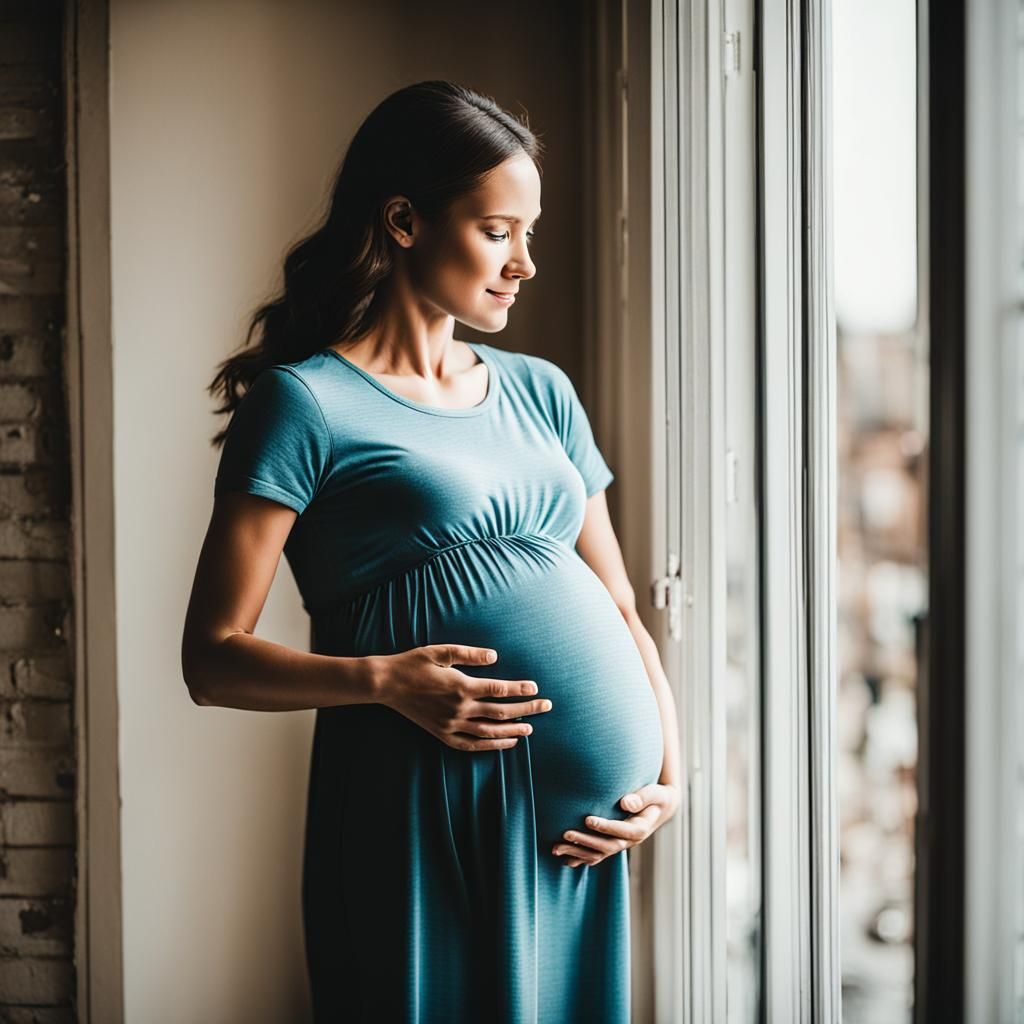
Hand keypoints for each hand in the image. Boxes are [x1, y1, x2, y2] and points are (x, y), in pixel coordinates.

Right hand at [374, 644, 552, 751]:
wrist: (387, 684)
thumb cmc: (414, 663)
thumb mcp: (441, 651)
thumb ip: (470, 654)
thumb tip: (495, 656)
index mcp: (461, 687)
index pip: (499, 690)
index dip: (520, 689)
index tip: (536, 688)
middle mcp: (459, 709)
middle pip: (500, 712)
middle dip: (526, 710)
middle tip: (546, 706)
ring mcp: (451, 724)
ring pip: (489, 732)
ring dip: (513, 730)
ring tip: (530, 728)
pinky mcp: (442, 734)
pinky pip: (471, 745)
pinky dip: (491, 745)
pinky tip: (505, 742)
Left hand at [552, 782, 682, 867]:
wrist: (660, 808)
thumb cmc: (656, 796)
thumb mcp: (654, 793)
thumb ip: (642, 797)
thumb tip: (625, 802)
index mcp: (641, 828)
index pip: (623, 831)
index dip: (606, 827)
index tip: (588, 819)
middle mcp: (630, 841)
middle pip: (608, 846)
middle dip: (586, 841)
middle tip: (566, 833)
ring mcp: (621, 845)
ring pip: (598, 855)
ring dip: (577, 852)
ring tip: (556, 848)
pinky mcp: (613, 845)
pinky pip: (596, 856)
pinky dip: (581, 858)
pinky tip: (565, 859)